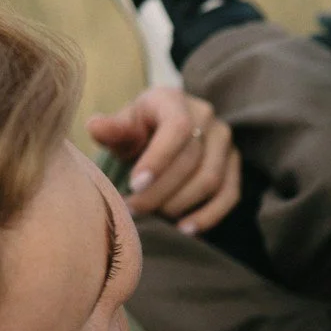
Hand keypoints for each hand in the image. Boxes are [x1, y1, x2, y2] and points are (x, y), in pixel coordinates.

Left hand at [88, 87, 241, 235]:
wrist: (161, 132)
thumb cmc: (137, 130)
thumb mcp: (122, 126)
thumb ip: (111, 129)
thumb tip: (96, 127)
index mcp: (174, 100)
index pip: (178, 128)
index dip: (159, 159)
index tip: (135, 185)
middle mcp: (206, 116)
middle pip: (192, 160)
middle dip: (161, 190)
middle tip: (134, 209)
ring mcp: (224, 141)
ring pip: (211, 179)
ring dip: (180, 204)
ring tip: (154, 217)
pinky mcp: (234, 165)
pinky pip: (229, 195)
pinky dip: (208, 216)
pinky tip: (185, 230)